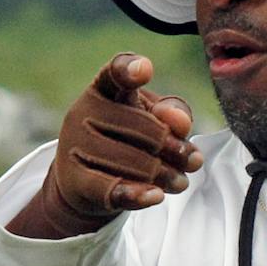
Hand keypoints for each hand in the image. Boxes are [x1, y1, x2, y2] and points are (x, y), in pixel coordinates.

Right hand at [6, 53, 202, 238]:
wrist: (84, 184)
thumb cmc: (125, 140)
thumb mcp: (151, 118)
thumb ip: (174, 111)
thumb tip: (180, 123)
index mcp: (104, 89)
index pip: (114, 72)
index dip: (129, 68)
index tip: (145, 70)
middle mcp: (83, 112)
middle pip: (143, 128)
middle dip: (173, 147)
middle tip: (193, 162)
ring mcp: (74, 146)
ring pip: (133, 162)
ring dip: (165, 176)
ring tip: (180, 182)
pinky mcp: (73, 181)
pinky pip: (110, 189)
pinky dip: (137, 194)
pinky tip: (156, 197)